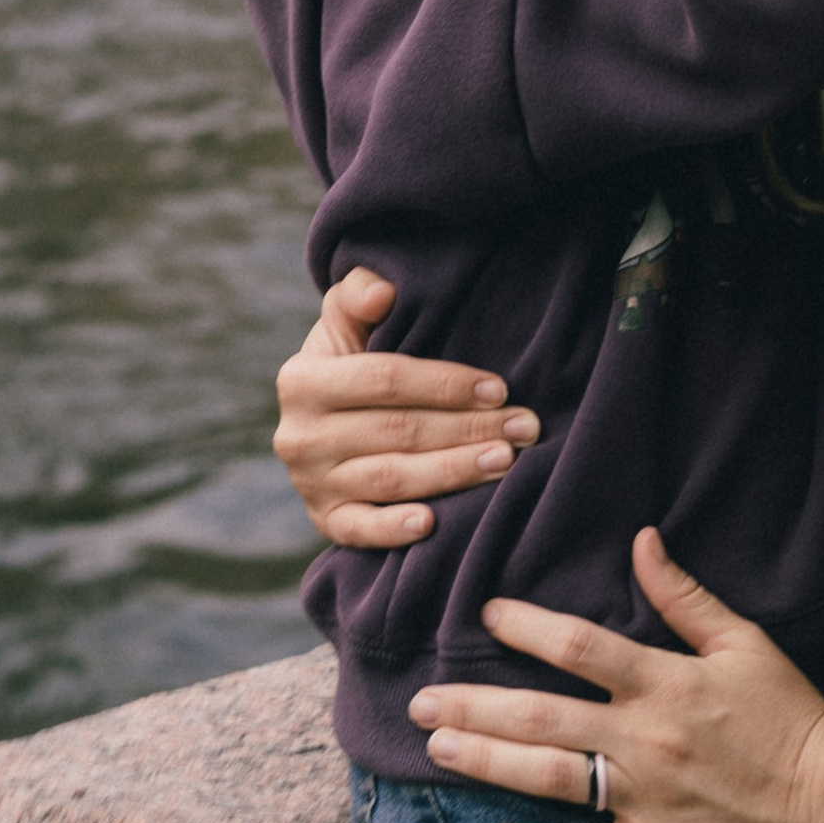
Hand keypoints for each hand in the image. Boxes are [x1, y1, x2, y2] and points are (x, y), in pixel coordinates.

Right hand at [272, 266, 540, 548]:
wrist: (320, 424)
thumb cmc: (350, 363)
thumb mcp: (344, 323)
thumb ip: (357, 296)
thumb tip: (384, 291)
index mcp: (302, 380)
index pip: (385, 379)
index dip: (445, 383)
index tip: (499, 388)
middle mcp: (299, 435)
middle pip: (398, 431)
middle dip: (468, 428)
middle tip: (524, 427)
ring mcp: (311, 484)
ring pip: (391, 479)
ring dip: (453, 472)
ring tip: (505, 461)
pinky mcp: (325, 522)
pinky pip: (360, 531)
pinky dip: (395, 530)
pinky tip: (434, 524)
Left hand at [409, 528, 823, 822]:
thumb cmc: (795, 715)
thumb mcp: (745, 642)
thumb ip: (685, 596)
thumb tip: (640, 539)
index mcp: (666, 683)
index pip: (579, 648)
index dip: (526, 628)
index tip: (484, 614)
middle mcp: (647, 741)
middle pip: (543, 719)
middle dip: (475, 707)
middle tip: (419, 699)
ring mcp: (649, 801)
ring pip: (551, 782)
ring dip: (488, 765)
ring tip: (436, 749)